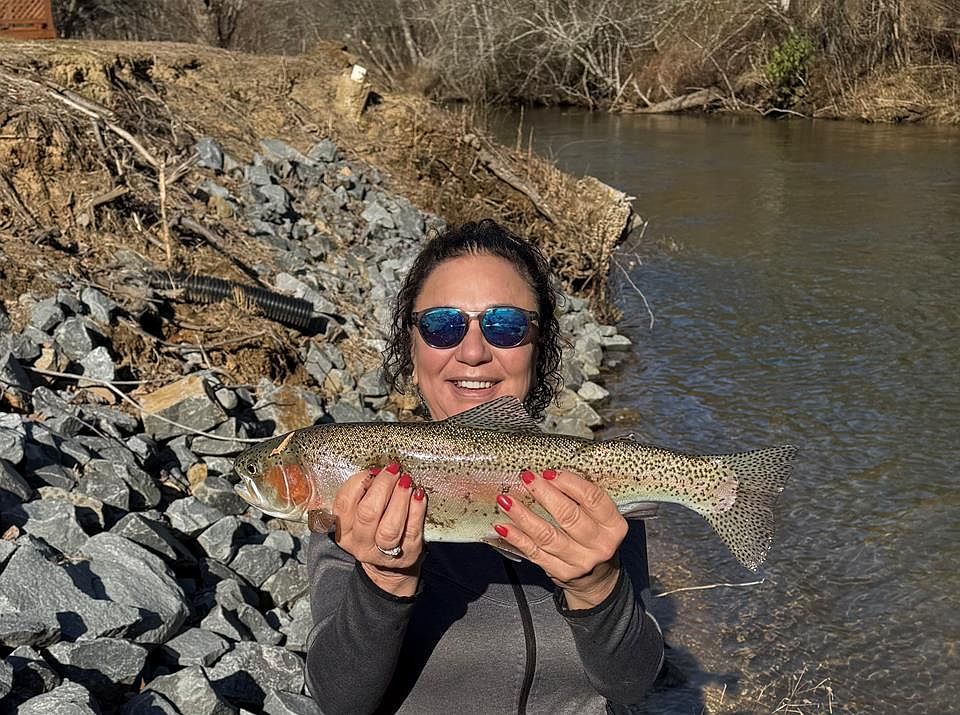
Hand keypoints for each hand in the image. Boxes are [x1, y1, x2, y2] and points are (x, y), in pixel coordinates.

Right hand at [330, 463, 427, 596]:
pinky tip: (419, 495)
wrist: (390, 566)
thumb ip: (360, 495)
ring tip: (406, 481)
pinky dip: (416, 510)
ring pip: (390, 527)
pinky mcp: (407, 554)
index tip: (373, 470)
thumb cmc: (374, 529)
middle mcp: (360, 543)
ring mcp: (383, 552)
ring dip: (399, 499)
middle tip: (393, 470)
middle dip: (382, 487)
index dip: (358, 482)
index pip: (344, 504)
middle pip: (368, 514)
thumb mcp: (358, 515)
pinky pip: (412, 531)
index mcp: (343, 530)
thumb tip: (375, 470)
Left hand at [493, 470, 626, 608]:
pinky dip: (517, 538)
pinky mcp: (561, 573)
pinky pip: (535, 553)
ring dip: (523, 516)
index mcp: (614, 525)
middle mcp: (600, 545)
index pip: (593, 498)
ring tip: (505, 500)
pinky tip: (503, 526)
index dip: (569, 482)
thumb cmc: (595, 538)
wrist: (597, 579)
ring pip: (547, 535)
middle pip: (568, 515)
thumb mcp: (600, 519)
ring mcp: (580, 562)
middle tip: (526, 478)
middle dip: (543, 493)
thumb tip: (548, 475)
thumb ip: (582, 499)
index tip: (549, 472)